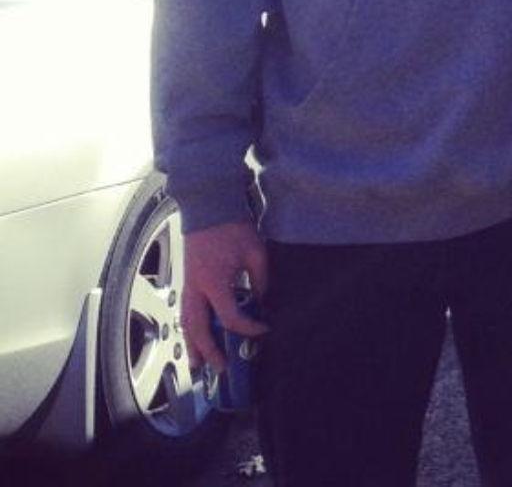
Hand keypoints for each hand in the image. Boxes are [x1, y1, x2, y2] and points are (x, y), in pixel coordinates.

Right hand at [181, 220, 268, 373]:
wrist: (209, 206)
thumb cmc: (233, 227)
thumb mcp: (256, 252)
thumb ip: (261, 280)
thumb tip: (261, 301)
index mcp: (215, 282)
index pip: (231, 316)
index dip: (249, 327)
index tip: (264, 329)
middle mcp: (197, 287)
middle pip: (198, 328)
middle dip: (209, 351)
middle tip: (221, 368)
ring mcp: (188, 284)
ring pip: (186, 322)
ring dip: (193, 344)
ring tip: (199, 363)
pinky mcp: (187, 279)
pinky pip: (185, 310)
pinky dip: (190, 327)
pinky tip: (196, 336)